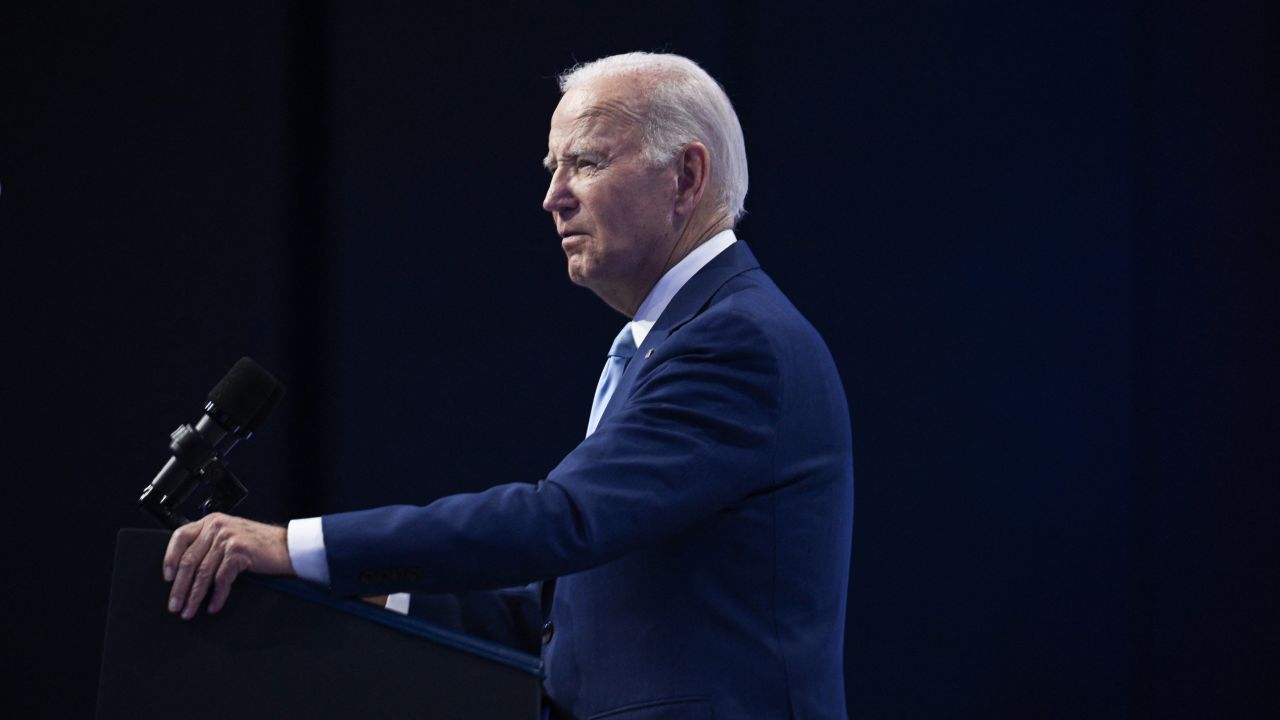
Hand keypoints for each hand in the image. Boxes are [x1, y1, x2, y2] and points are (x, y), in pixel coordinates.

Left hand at [163, 513, 294, 619]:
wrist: (287, 546)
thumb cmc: (260, 545)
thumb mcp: (230, 537)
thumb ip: (210, 544)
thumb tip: (185, 571)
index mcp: (211, 521)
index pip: (180, 536)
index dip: (170, 558)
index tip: (167, 578)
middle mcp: (217, 527)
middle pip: (189, 560)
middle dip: (180, 587)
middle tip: (174, 605)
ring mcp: (228, 538)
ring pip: (203, 573)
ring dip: (194, 596)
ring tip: (189, 610)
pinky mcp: (238, 551)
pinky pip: (221, 579)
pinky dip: (217, 596)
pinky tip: (213, 606)